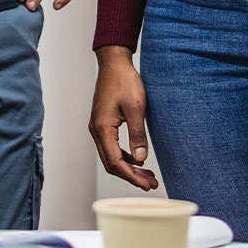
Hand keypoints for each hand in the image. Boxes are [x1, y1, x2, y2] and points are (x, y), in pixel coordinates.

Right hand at [88, 47, 157, 190]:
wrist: (114, 63)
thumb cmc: (124, 81)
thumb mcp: (136, 107)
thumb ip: (138, 134)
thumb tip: (141, 159)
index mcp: (102, 128)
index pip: (115, 162)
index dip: (132, 176)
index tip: (147, 184)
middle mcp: (96, 130)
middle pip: (111, 163)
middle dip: (131, 176)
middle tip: (151, 184)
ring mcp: (98, 127)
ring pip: (111, 157)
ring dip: (129, 168)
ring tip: (148, 175)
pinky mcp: (103, 124)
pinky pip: (111, 147)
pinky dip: (124, 157)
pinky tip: (139, 159)